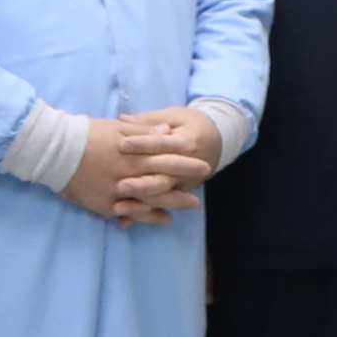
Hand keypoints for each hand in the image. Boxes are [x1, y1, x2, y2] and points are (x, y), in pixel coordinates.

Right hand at [61, 117, 196, 220]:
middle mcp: (129, 174)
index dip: (185, 161)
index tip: (203, 163)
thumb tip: (165, 132)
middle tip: (204, 183)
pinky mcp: (106, 204)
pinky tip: (163, 218)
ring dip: (173, 202)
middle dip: (185, 182)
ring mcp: (119, 191)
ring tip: (191, 205)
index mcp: (133, 153)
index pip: (165, 157)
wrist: (55, 153)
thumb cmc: (86, 135)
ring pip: (152, 199)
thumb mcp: (116, 127)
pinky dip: (149, 216)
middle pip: (163, 180)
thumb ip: (143, 131)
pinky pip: (132, 212)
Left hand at [109, 107, 220, 225]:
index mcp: (186, 143)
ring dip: (140, 204)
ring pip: (161, 196)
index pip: (162, 144)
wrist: (218, 138)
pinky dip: (143, 215)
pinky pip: (160, 207)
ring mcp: (184, 184)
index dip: (143, 144)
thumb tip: (122, 118)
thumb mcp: (172, 115)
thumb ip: (148, 120)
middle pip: (163, 177)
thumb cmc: (190, 124)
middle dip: (141, 183)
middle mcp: (187, 167)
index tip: (122, 144)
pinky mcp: (180, 194)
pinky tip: (124, 221)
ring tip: (117, 207)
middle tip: (119, 185)